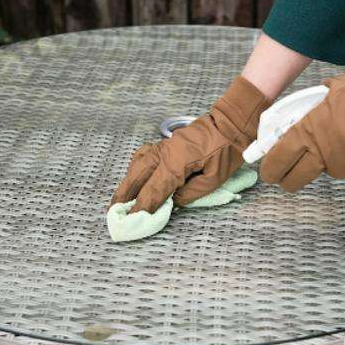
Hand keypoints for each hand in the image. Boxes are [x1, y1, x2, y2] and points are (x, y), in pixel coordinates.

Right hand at [110, 77, 270, 212]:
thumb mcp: (215, 178)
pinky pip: (143, 156)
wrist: (230, 123)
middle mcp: (163, 154)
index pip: (153, 191)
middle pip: (137, 178)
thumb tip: (174, 202)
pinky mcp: (165, 143)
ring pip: (136, 166)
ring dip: (127, 183)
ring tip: (119, 199)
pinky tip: (132, 175)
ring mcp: (162, 146)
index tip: (132, 221)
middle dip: (125, 197)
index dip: (142, 208)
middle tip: (114, 213)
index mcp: (175, 164)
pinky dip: (134, 167)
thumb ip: (191, 193)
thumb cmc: (226, 150)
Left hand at [259, 37, 344, 191]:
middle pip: (295, 179)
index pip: (278, 159)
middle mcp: (323, 155)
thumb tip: (300, 118)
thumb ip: (311, 111)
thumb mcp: (328, 93)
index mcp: (308, 131)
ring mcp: (344, 168)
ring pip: (329, 171)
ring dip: (332, 161)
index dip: (270, 168)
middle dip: (289, 179)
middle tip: (290, 175)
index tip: (268, 171)